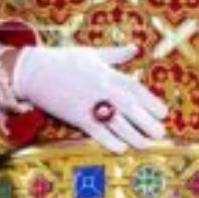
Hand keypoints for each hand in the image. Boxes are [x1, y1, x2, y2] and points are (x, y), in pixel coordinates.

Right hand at [10, 45, 167, 153]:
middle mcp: (101, 88)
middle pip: (129, 106)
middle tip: (160, 133)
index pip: (135, 88)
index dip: (151, 101)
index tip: (163, 113)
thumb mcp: (92, 54)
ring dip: (133, 134)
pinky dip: (109, 140)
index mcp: (107, 72)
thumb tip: (135, 49)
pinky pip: (96, 130)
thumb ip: (116, 54)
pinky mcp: (76, 116)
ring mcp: (89, 102)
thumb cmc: (64, 61)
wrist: (34, 71)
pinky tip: (121, 148)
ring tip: (146, 144)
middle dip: (147, 121)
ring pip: (116, 121)